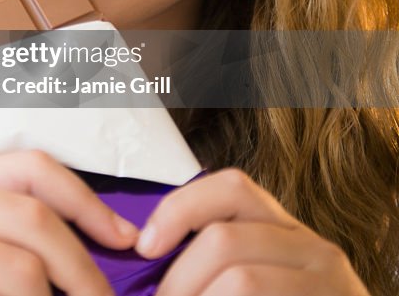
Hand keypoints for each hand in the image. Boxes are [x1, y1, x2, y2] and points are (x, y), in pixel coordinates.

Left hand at [136, 168, 370, 295]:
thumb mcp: (249, 278)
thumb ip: (208, 263)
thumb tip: (144, 253)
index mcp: (283, 230)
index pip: (231, 188)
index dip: (179, 210)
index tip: (145, 247)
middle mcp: (314, 249)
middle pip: (223, 240)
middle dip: (178, 280)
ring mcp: (331, 285)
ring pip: (242, 280)